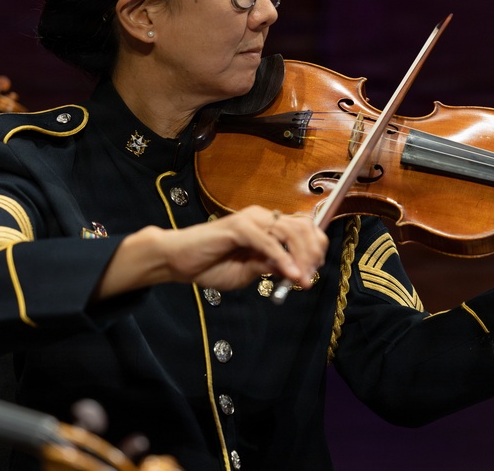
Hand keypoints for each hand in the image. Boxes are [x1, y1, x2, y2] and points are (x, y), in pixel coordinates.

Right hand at [98, 206, 327, 298]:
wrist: (178, 262)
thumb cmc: (210, 266)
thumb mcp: (249, 271)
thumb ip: (271, 267)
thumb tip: (296, 271)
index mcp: (266, 224)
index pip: (303, 226)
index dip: (315, 246)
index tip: (316, 270)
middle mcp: (262, 216)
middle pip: (302, 226)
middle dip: (313, 252)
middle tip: (312, 276)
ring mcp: (250, 219)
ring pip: (289, 231)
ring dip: (301, 256)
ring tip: (303, 278)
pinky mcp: (238, 227)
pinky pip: (268, 241)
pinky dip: (282, 258)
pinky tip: (290, 275)